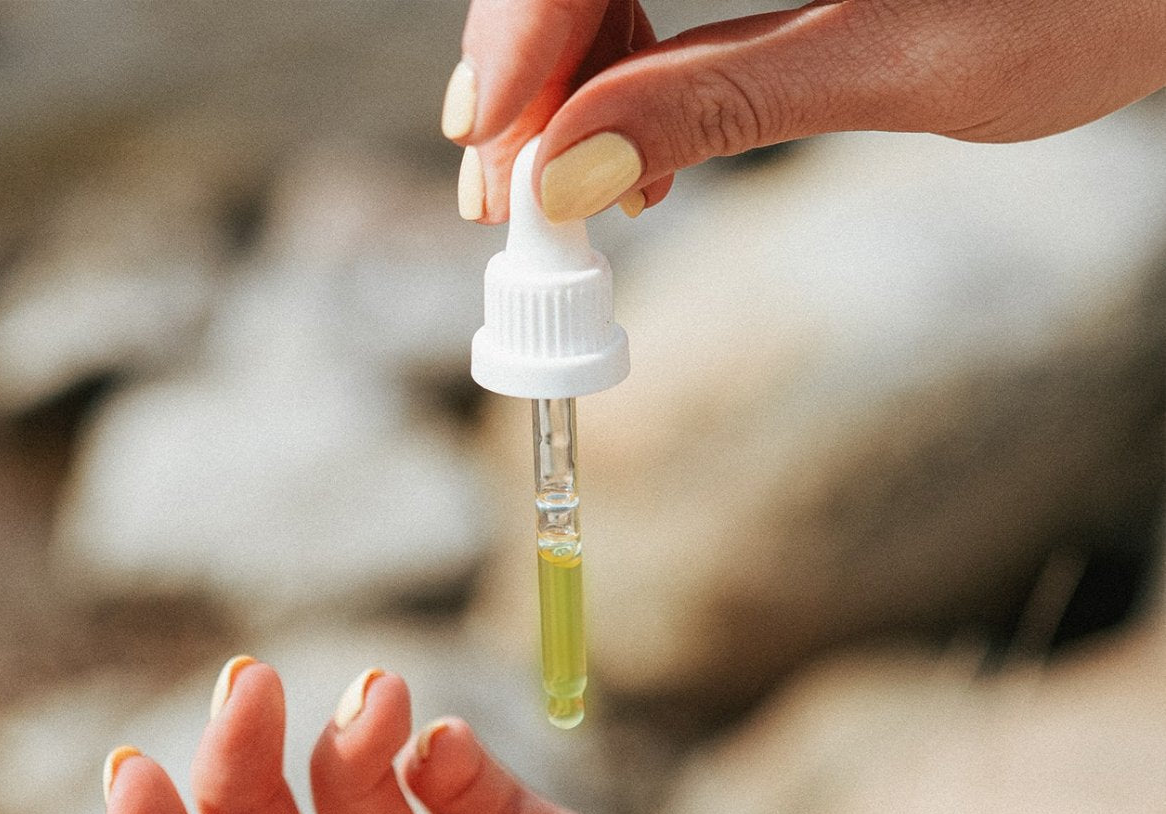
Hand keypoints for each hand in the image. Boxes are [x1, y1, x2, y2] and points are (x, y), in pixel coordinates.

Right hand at [443, 0, 1165, 222]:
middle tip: (516, 196)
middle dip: (531, 68)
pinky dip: (621, 50)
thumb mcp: (902, 62)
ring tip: (581, 186)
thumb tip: (573, 169)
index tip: (495, 151)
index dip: (518, 33)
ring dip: (569, 71)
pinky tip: (629, 135)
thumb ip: (726, 103)